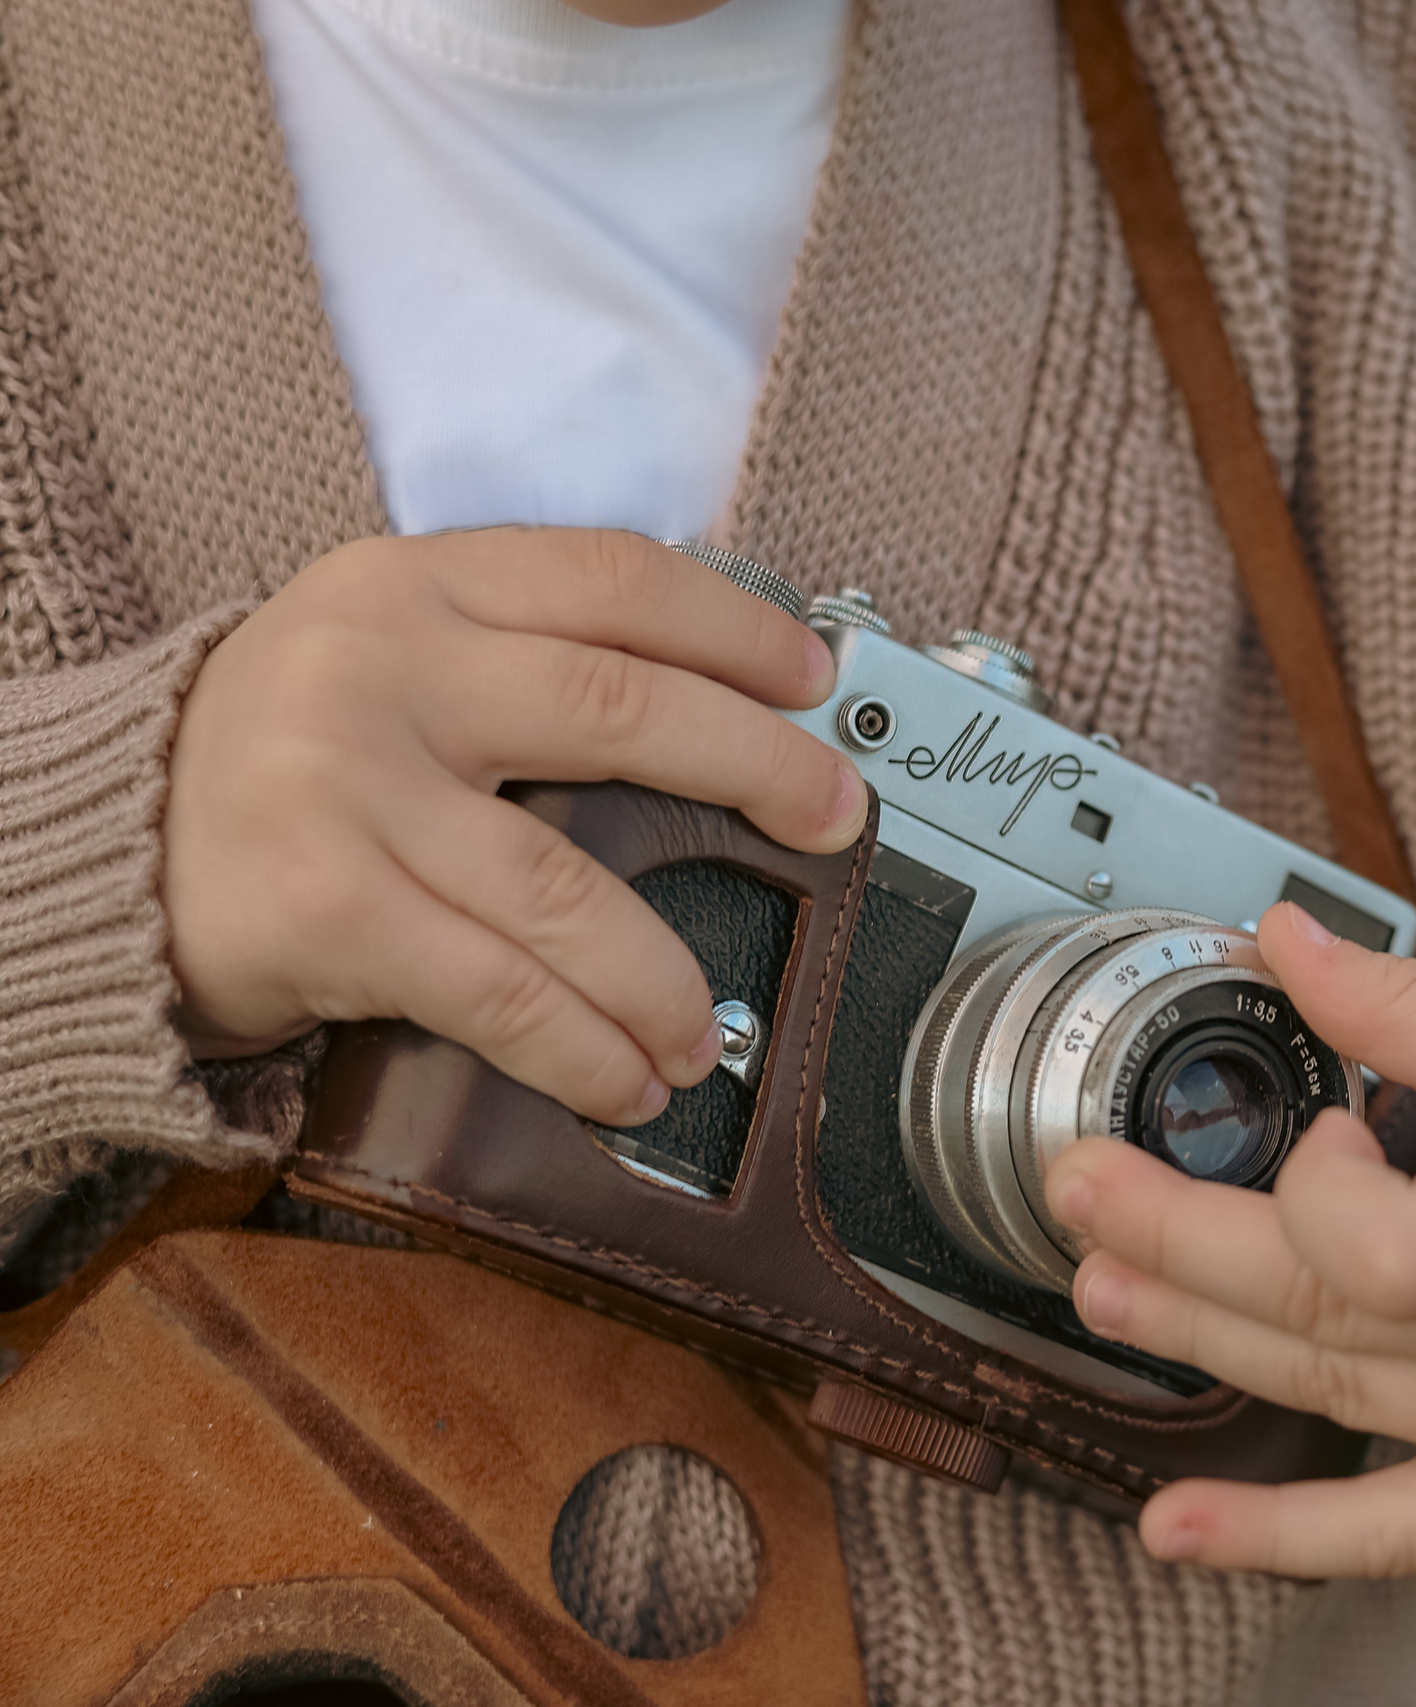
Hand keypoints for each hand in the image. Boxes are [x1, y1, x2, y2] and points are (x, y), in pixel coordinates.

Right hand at [163, 529, 863, 1125]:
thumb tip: (730, 704)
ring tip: (708, 1028)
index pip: (613, 580)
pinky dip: (586, 1046)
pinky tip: (629, 1078)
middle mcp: (383, 670)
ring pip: (571, 888)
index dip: (737, 628)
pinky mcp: (327, 910)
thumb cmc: (290, 758)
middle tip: (835, 819)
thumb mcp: (388, 653)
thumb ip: (526, 654)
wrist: (102, 851)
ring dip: (668, 975)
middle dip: (758, 770)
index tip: (817, 680)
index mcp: (416, 585)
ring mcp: (349, 789)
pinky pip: (502, 993)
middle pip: (622, 709)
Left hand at [1043, 902, 1415, 1577]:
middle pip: (1338, 1316)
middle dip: (1184, 1249)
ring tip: (1098, 1289)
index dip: (1315, 1191)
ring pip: (1341, 1404)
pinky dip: (1277, 1543)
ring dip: (1199, 1347)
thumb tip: (1276, 936)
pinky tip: (1171, 1529)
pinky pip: (1398, 1541)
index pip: (1399, 1251)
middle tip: (1073, 1193)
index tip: (1316, 1127)